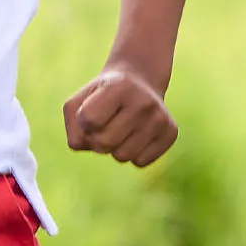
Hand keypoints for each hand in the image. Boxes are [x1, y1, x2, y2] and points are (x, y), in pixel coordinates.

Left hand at [63, 68, 177, 167]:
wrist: (139, 82)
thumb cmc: (101, 96)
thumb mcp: (78, 102)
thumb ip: (73, 126)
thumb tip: (87, 145)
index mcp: (118, 87)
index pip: (89, 120)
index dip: (84, 121)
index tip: (92, 109)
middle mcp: (143, 101)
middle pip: (104, 143)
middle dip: (97, 139)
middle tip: (105, 124)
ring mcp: (160, 117)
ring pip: (122, 156)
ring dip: (114, 149)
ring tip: (121, 129)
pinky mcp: (171, 132)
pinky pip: (141, 162)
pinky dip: (133, 154)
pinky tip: (136, 135)